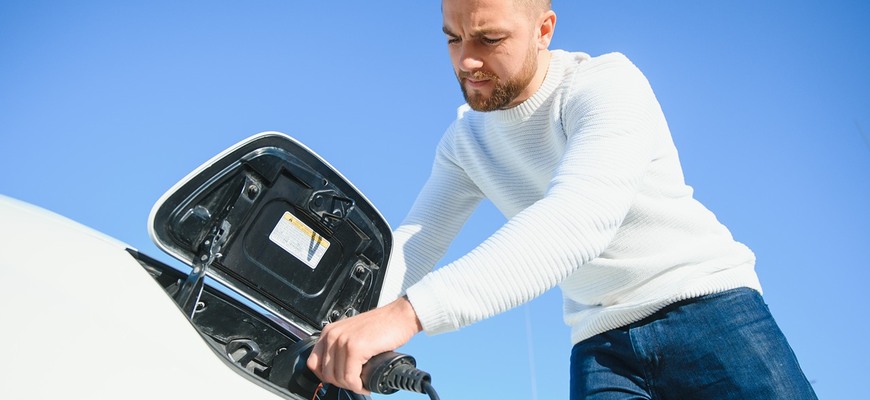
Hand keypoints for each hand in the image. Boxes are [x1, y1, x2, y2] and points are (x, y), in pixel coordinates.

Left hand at [306, 296, 422, 393]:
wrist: (400, 316)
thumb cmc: (382, 325)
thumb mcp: (353, 334)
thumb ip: (341, 347)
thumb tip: (337, 371)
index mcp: (329, 332)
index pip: (313, 363)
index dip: (326, 376)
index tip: (339, 379)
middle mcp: (333, 335)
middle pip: (326, 374)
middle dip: (341, 383)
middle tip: (355, 383)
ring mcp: (343, 341)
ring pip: (338, 378)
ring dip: (352, 386)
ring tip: (362, 384)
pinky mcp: (355, 348)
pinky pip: (351, 378)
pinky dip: (359, 386)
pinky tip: (366, 384)